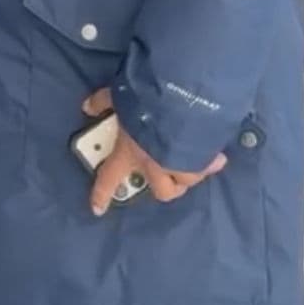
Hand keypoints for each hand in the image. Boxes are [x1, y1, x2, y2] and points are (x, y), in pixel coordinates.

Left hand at [84, 88, 226, 215]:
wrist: (183, 97)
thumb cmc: (144, 100)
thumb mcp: (118, 95)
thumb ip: (103, 102)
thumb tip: (88, 107)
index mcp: (129, 153)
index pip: (109, 178)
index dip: (102, 194)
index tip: (98, 209)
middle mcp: (155, 165)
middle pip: (161, 190)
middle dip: (164, 186)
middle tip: (165, 176)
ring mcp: (181, 164)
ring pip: (187, 182)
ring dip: (188, 174)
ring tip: (193, 162)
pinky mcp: (205, 158)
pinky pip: (210, 166)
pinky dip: (211, 162)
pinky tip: (216, 155)